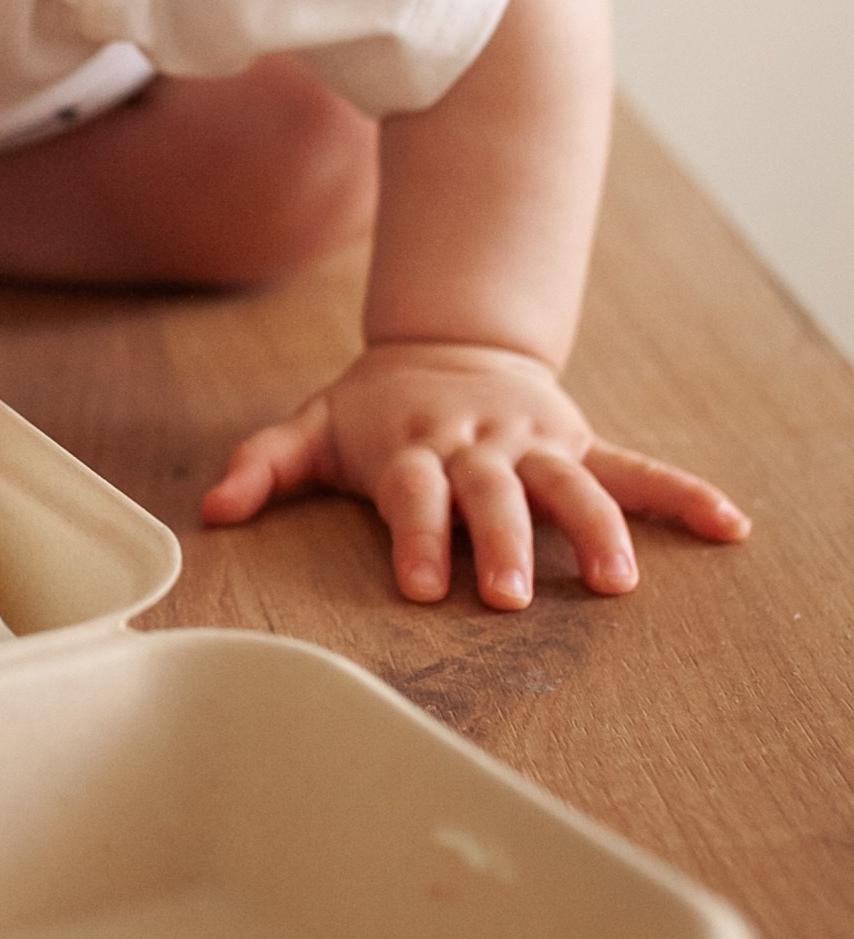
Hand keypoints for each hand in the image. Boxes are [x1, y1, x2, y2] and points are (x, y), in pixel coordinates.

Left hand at [200, 339, 748, 607]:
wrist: (449, 343)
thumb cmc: (374, 408)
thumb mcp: (313, 425)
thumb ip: (265, 464)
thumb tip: (211, 509)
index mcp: (412, 445)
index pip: (412, 493)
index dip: (413, 535)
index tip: (417, 584)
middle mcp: (477, 445)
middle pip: (491, 493)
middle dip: (502, 542)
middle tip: (509, 596)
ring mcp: (533, 443)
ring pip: (569, 483)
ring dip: (595, 528)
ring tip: (618, 582)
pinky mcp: (578, 443)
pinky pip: (636, 469)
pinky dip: (682, 495)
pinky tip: (727, 525)